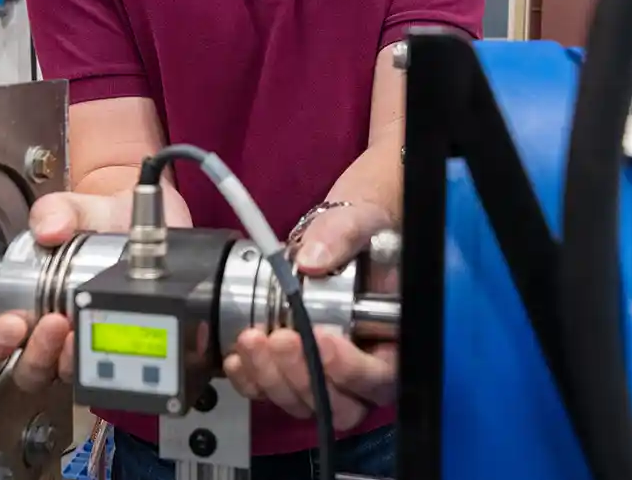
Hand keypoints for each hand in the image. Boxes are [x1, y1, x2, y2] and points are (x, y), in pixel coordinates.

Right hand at [0, 188, 191, 391]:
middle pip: (30, 368)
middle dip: (36, 353)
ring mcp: (88, 343)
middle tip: (50, 325)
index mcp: (28, 304)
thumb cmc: (104, 221)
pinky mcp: (123, 345)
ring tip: (79, 331)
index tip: (8, 324)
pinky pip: (113, 366)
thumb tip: (49, 229)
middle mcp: (55, 332)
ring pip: (68, 373)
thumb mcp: (76, 209)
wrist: (149, 221)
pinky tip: (113, 334)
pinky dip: (110, 356)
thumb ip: (56, 212)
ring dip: (69, 359)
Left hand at [223, 201, 397, 428]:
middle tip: (281, 338)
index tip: (323, 338)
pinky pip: (270, 393)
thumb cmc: (361, 239)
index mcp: (393, 344)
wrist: (334, 241)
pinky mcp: (291, 373)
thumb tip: (313, 259)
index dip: (351, 368)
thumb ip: (343, 237)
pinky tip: (238, 355)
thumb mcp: (360, 225)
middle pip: (339, 405)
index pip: (380, 377)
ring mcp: (325, 377)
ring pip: (302, 403)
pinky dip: (251, 379)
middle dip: (303, 376)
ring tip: (252, 338)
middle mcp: (362, 372)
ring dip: (272, 376)